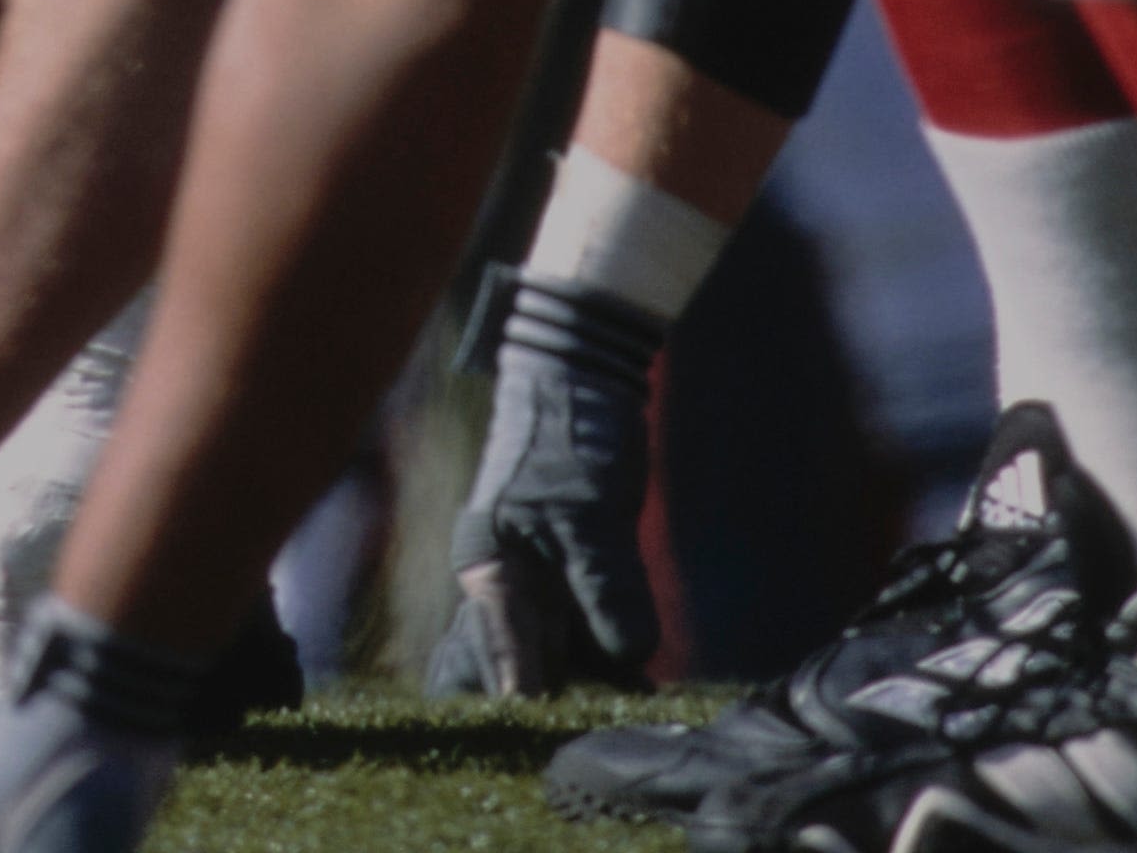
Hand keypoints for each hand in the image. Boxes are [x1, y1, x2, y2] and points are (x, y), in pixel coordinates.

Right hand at [432, 269, 664, 694]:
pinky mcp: (580, 587)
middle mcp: (509, 589)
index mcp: (489, 567)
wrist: (584, 386)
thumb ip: (605, 582)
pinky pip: (593, 644)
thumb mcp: (588, 510)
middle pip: (505, 672)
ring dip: (586, 697)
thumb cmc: (569, 436)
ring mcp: (544, 591)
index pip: (495, 645)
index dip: (515, 691)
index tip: (535, 733)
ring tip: (621, 731)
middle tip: (566, 750)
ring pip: (556, 664)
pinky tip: (647, 696)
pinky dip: (618, 672)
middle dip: (530, 714)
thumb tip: (627, 656)